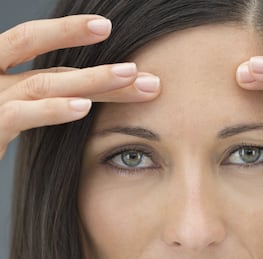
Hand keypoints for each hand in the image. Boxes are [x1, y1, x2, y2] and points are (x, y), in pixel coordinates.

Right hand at [0, 15, 160, 158]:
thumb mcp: (11, 105)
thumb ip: (40, 94)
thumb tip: (88, 90)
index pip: (32, 41)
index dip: (68, 31)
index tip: (105, 27)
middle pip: (44, 57)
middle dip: (92, 58)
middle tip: (137, 67)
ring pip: (42, 83)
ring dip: (91, 80)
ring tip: (129, 78)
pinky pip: (21, 114)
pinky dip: (53, 110)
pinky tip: (84, 108)